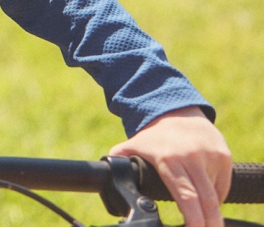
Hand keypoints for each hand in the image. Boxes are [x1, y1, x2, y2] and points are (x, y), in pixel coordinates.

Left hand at [110, 107, 231, 226]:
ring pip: (215, 195)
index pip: (185, 194)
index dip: (193, 216)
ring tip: (201, 213)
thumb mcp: (134, 145)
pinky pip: (222, 186)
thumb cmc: (155, 136)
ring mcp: (211, 157)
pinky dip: (215, 195)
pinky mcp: (224, 157)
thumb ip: (120, 160)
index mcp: (169, 159)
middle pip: (207, 200)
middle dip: (209, 222)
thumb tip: (105, 176)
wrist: (179, 112)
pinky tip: (204, 192)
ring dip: (210, 209)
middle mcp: (192, 158)